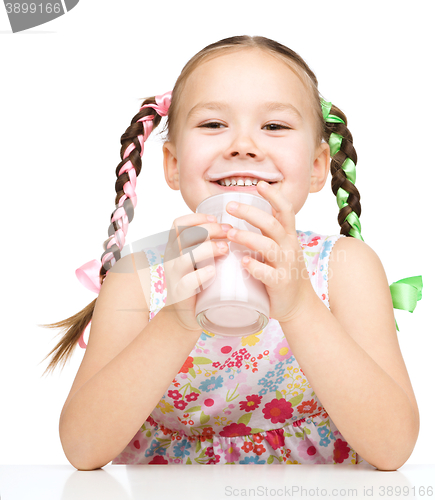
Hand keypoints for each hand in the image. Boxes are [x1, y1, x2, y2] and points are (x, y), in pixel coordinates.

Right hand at [163, 213, 230, 330]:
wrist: (185, 313)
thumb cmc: (196, 280)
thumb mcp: (198, 258)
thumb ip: (207, 243)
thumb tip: (232, 227)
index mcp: (175, 247)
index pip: (178, 224)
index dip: (197, 218)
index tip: (216, 219)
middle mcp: (172, 259)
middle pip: (185, 236)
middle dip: (209, 229)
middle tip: (229, 232)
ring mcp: (174, 277)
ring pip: (185, 257)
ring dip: (207, 249)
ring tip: (225, 249)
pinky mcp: (180, 294)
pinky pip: (187, 282)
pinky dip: (202, 275)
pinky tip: (214, 272)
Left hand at [225, 181, 314, 323]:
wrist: (298, 305)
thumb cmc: (282, 273)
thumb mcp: (280, 249)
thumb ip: (266, 234)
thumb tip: (243, 216)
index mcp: (289, 237)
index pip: (285, 210)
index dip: (274, 196)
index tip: (259, 185)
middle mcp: (289, 248)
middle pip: (271, 224)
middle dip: (250, 213)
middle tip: (230, 206)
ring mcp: (286, 266)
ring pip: (268, 246)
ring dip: (247, 237)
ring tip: (229, 233)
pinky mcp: (280, 284)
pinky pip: (267, 273)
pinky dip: (255, 266)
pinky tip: (243, 262)